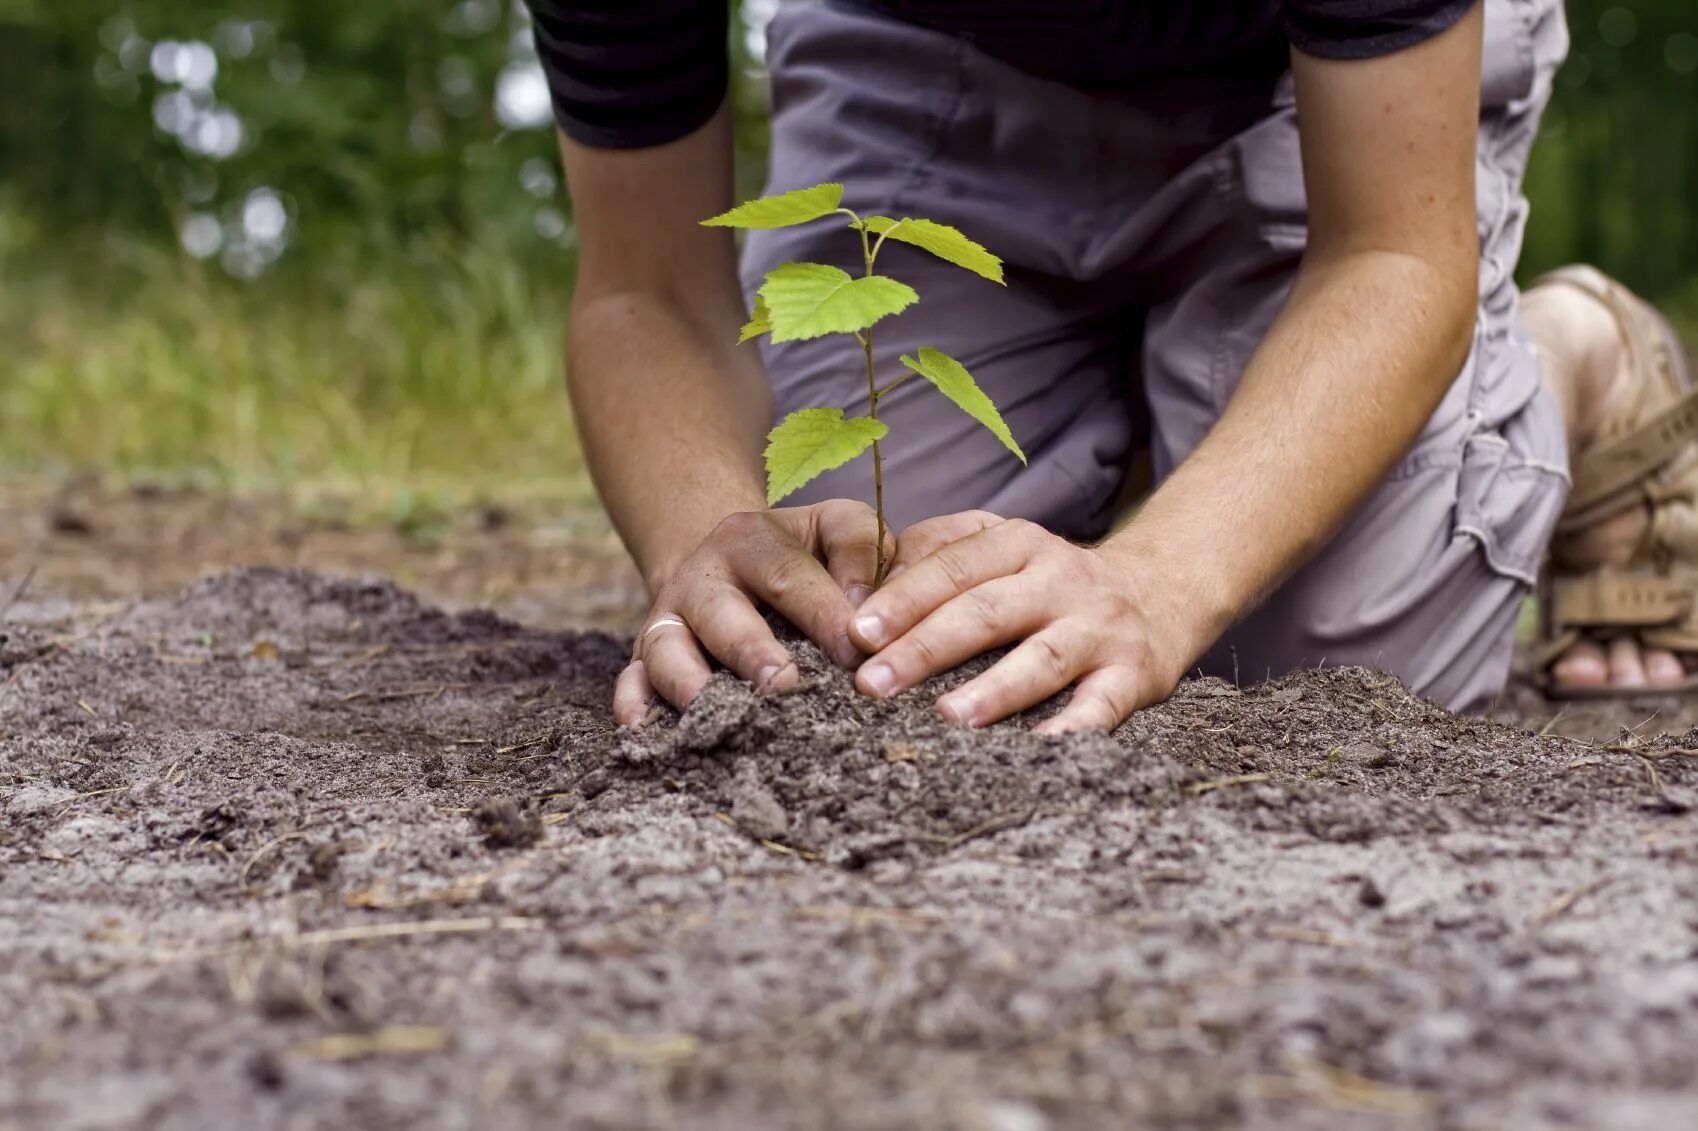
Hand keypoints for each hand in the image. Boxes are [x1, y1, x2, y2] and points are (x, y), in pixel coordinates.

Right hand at [615, 500, 887, 725]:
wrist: (727, 558)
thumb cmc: (802, 553)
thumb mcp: (833, 527)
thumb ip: (860, 553)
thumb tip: (867, 615)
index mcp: (752, 540)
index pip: (789, 575)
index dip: (823, 613)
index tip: (856, 652)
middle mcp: (703, 577)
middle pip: (722, 613)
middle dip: (752, 651)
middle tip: (785, 685)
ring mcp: (669, 618)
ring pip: (666, 648)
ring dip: (690, 682)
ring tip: (719, 715)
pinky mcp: (645, 655)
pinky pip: (630, 679)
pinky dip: (632, 703)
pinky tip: (643, 730)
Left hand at [848, 511, 1201, 733]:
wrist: (1163, 591)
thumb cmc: (1053, 581)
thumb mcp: (1004, 546)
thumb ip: (941, 553)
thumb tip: (870, 583)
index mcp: (1019, 544)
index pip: (954, 568)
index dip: (903, 599)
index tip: (857, 633)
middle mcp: (1060, 579)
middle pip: (986, 611)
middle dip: (925, 647)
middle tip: (873, 684)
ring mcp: (1099, 628)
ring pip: (1042, 658)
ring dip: (994, 689)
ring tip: (947, 717)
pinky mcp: (1134, 675)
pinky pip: (1102, 706)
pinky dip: (1074, 728)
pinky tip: (1040, 750)